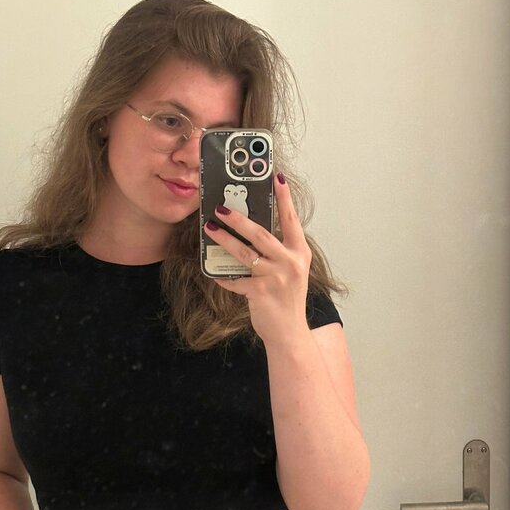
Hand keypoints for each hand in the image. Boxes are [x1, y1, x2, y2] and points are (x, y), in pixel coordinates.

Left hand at [204, 170, 312, 347]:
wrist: (289, 332)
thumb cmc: (286, 299)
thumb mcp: (289, 271)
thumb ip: (277, 252)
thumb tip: (251, 231)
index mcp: (299, 253)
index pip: (291, 219)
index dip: (284, 198)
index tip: (276, 176)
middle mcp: (290, 262)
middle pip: (261, 233)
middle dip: (239, 218)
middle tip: (221, 207)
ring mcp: (275, 277)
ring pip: (244, 252)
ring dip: (224, 240)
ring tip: (210, 229)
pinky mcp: (260, 292)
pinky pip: (235, 279)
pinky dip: (223, 276)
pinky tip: (213, 271)